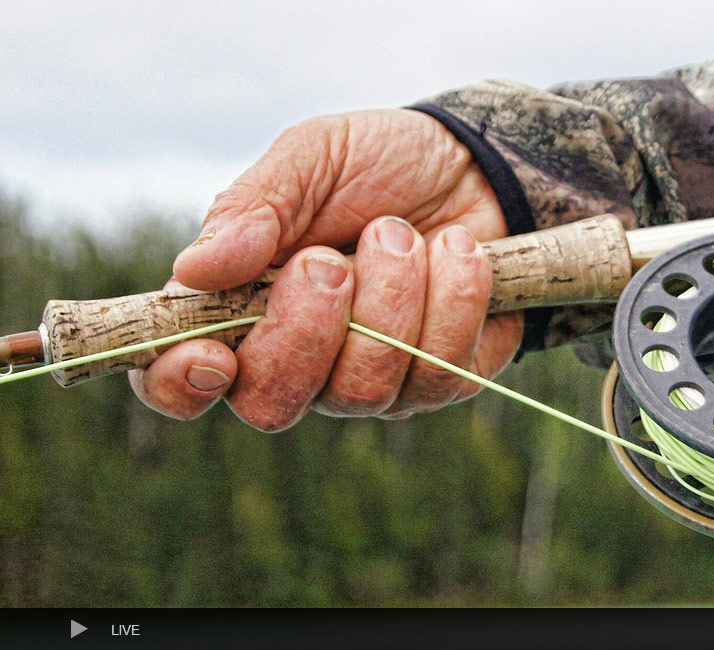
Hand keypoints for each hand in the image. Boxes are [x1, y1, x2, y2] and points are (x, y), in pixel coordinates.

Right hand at [128, 110, 522, 430]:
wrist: (477, 163)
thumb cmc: (378, 163)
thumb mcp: (311, 158)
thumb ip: (253, 208)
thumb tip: (192, 269)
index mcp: (239, 310)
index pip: (182, 382)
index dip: (181, 385)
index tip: (210, 353)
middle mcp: (301, 362)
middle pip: (272, 404)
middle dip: (304, 330)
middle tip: (329, 260)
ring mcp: (373, 381)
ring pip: (363, 390)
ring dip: (388, 298)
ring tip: (400, 233)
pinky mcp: (443, 379)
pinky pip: (442, 372)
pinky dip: (452, 297)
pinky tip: (456, 249)